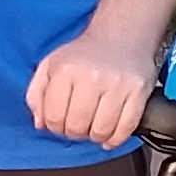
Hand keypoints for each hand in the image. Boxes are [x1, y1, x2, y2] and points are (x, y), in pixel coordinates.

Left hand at [25, 31, 153, 149]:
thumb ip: (36, 94)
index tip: (60, 123)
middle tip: (78, 125)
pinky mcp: (138, 92)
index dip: (55, 127)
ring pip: (101, 131)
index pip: (54, 117)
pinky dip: (116, 139)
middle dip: (75, 133)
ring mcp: (117, 85)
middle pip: (77, 126)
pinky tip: (109, 135)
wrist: (120, 36)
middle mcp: (92, 76)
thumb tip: (40, 124)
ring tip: (93, 127)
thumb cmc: (84, 55)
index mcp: (66, 69)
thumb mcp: (50, 65)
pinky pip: (126, 128)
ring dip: (95, 137)